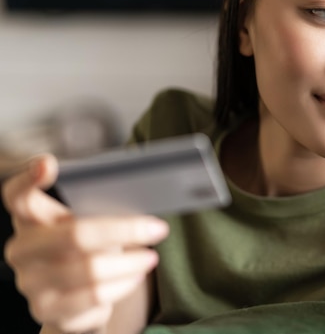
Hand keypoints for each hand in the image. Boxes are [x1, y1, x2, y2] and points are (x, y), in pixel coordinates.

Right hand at [2, 154, 168, 332]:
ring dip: (131, 262)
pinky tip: (137, 275)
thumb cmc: (85, 254)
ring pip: (91, 270)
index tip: (48, 163)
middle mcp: (22, 252)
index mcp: (30, 221)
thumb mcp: (88, 227)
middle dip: (125, 230)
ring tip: (151, 257)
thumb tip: (142, 194)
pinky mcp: (49, 311)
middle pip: (74, 235)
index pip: (17, 196)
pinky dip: (124, 284)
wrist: (75, 306)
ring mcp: (32, 284)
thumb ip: (98, 209)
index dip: (27, 179)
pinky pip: (95, 296)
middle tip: (158, 228)